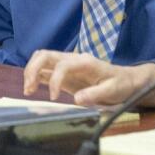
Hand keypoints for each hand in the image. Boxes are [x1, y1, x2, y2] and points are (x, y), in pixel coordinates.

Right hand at [23, 50, 154, 106]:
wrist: (127, 81)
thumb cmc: (121, 85)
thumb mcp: (113, 91)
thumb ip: (95, 94)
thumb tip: (76, 99)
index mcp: (84, 62)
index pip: (61, 65)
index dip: (54, 81)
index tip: (54, 98)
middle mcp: (72, 59)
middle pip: (44, 55)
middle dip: (32, 70)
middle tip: (28, 88)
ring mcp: (66, 65)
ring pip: (41, 59)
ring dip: (30, 71)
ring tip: (28, 89)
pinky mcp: (64, 73)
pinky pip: (45, 69)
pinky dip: (35, 76)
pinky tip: (31, 89)